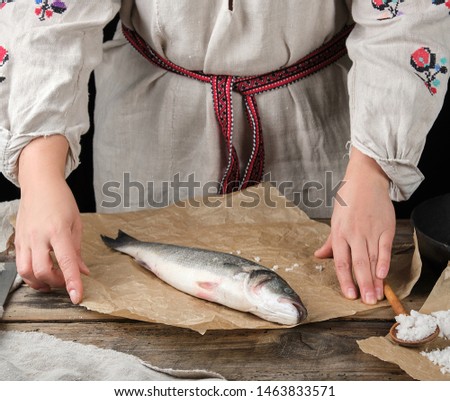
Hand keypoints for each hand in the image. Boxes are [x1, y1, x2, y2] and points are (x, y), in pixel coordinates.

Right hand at [15, 136, 88, 303]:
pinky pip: (20, 264)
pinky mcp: (18, 240)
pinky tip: (41, 272)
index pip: (67, 261)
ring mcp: (25, 239)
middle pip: (41, 271)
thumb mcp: (76, 223)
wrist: (39, 184)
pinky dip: (30, 274)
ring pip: (25, 271)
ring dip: (40, 283)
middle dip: (55, 283)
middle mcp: (39, 236)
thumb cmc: (61, 201)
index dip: (72, 281)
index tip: (77, 297)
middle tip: (66, 283)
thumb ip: (78, 250)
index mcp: (58, 230)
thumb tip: (83, 271)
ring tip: (53, 282)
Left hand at [315, 147, 394, 303]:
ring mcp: (371, 231)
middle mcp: (354, 234)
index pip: (341, 262)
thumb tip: (319, 256)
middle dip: (362, 285)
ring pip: (372, 259)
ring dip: (374, 279)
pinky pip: (385, 248)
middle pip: (358, 264)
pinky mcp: (386, 227)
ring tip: (377, 295)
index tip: (350, 295)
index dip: (345, 280)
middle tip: (367, 302)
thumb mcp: (334, 220)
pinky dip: (384, 262)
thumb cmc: (348, 200)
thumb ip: (329, 241)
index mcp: (339, 234)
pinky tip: (384, 275)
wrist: (366, 180)